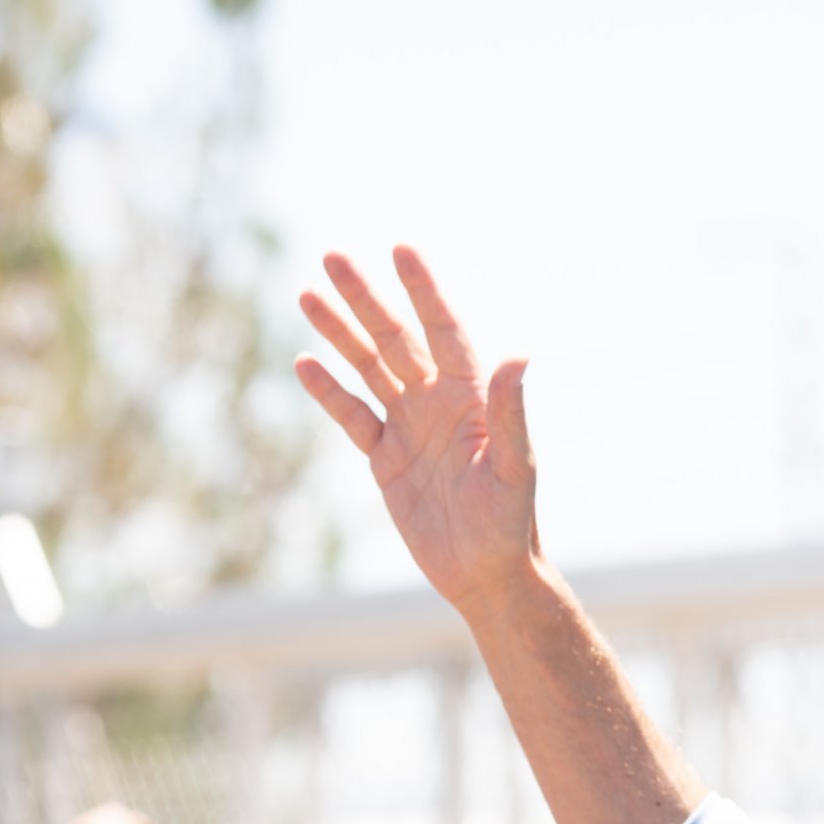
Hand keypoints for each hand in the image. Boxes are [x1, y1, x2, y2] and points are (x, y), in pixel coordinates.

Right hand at [295, 247, 536, 615]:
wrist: (486, 574)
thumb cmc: (511, 522)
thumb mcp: (515, 466)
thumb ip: (510, 412)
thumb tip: (518, 354)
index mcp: (471, 397)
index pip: (444, 329)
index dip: (423, 290)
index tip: (401, 249)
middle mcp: (439, 404)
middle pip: (396, 339)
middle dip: (366, 299)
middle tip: (333, 257)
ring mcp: (410, 428)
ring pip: (369, 368)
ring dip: (340, 333)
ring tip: (307, 295)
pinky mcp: (387, 460)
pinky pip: (353, 416)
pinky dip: (329, 391)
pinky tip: (305, 363)